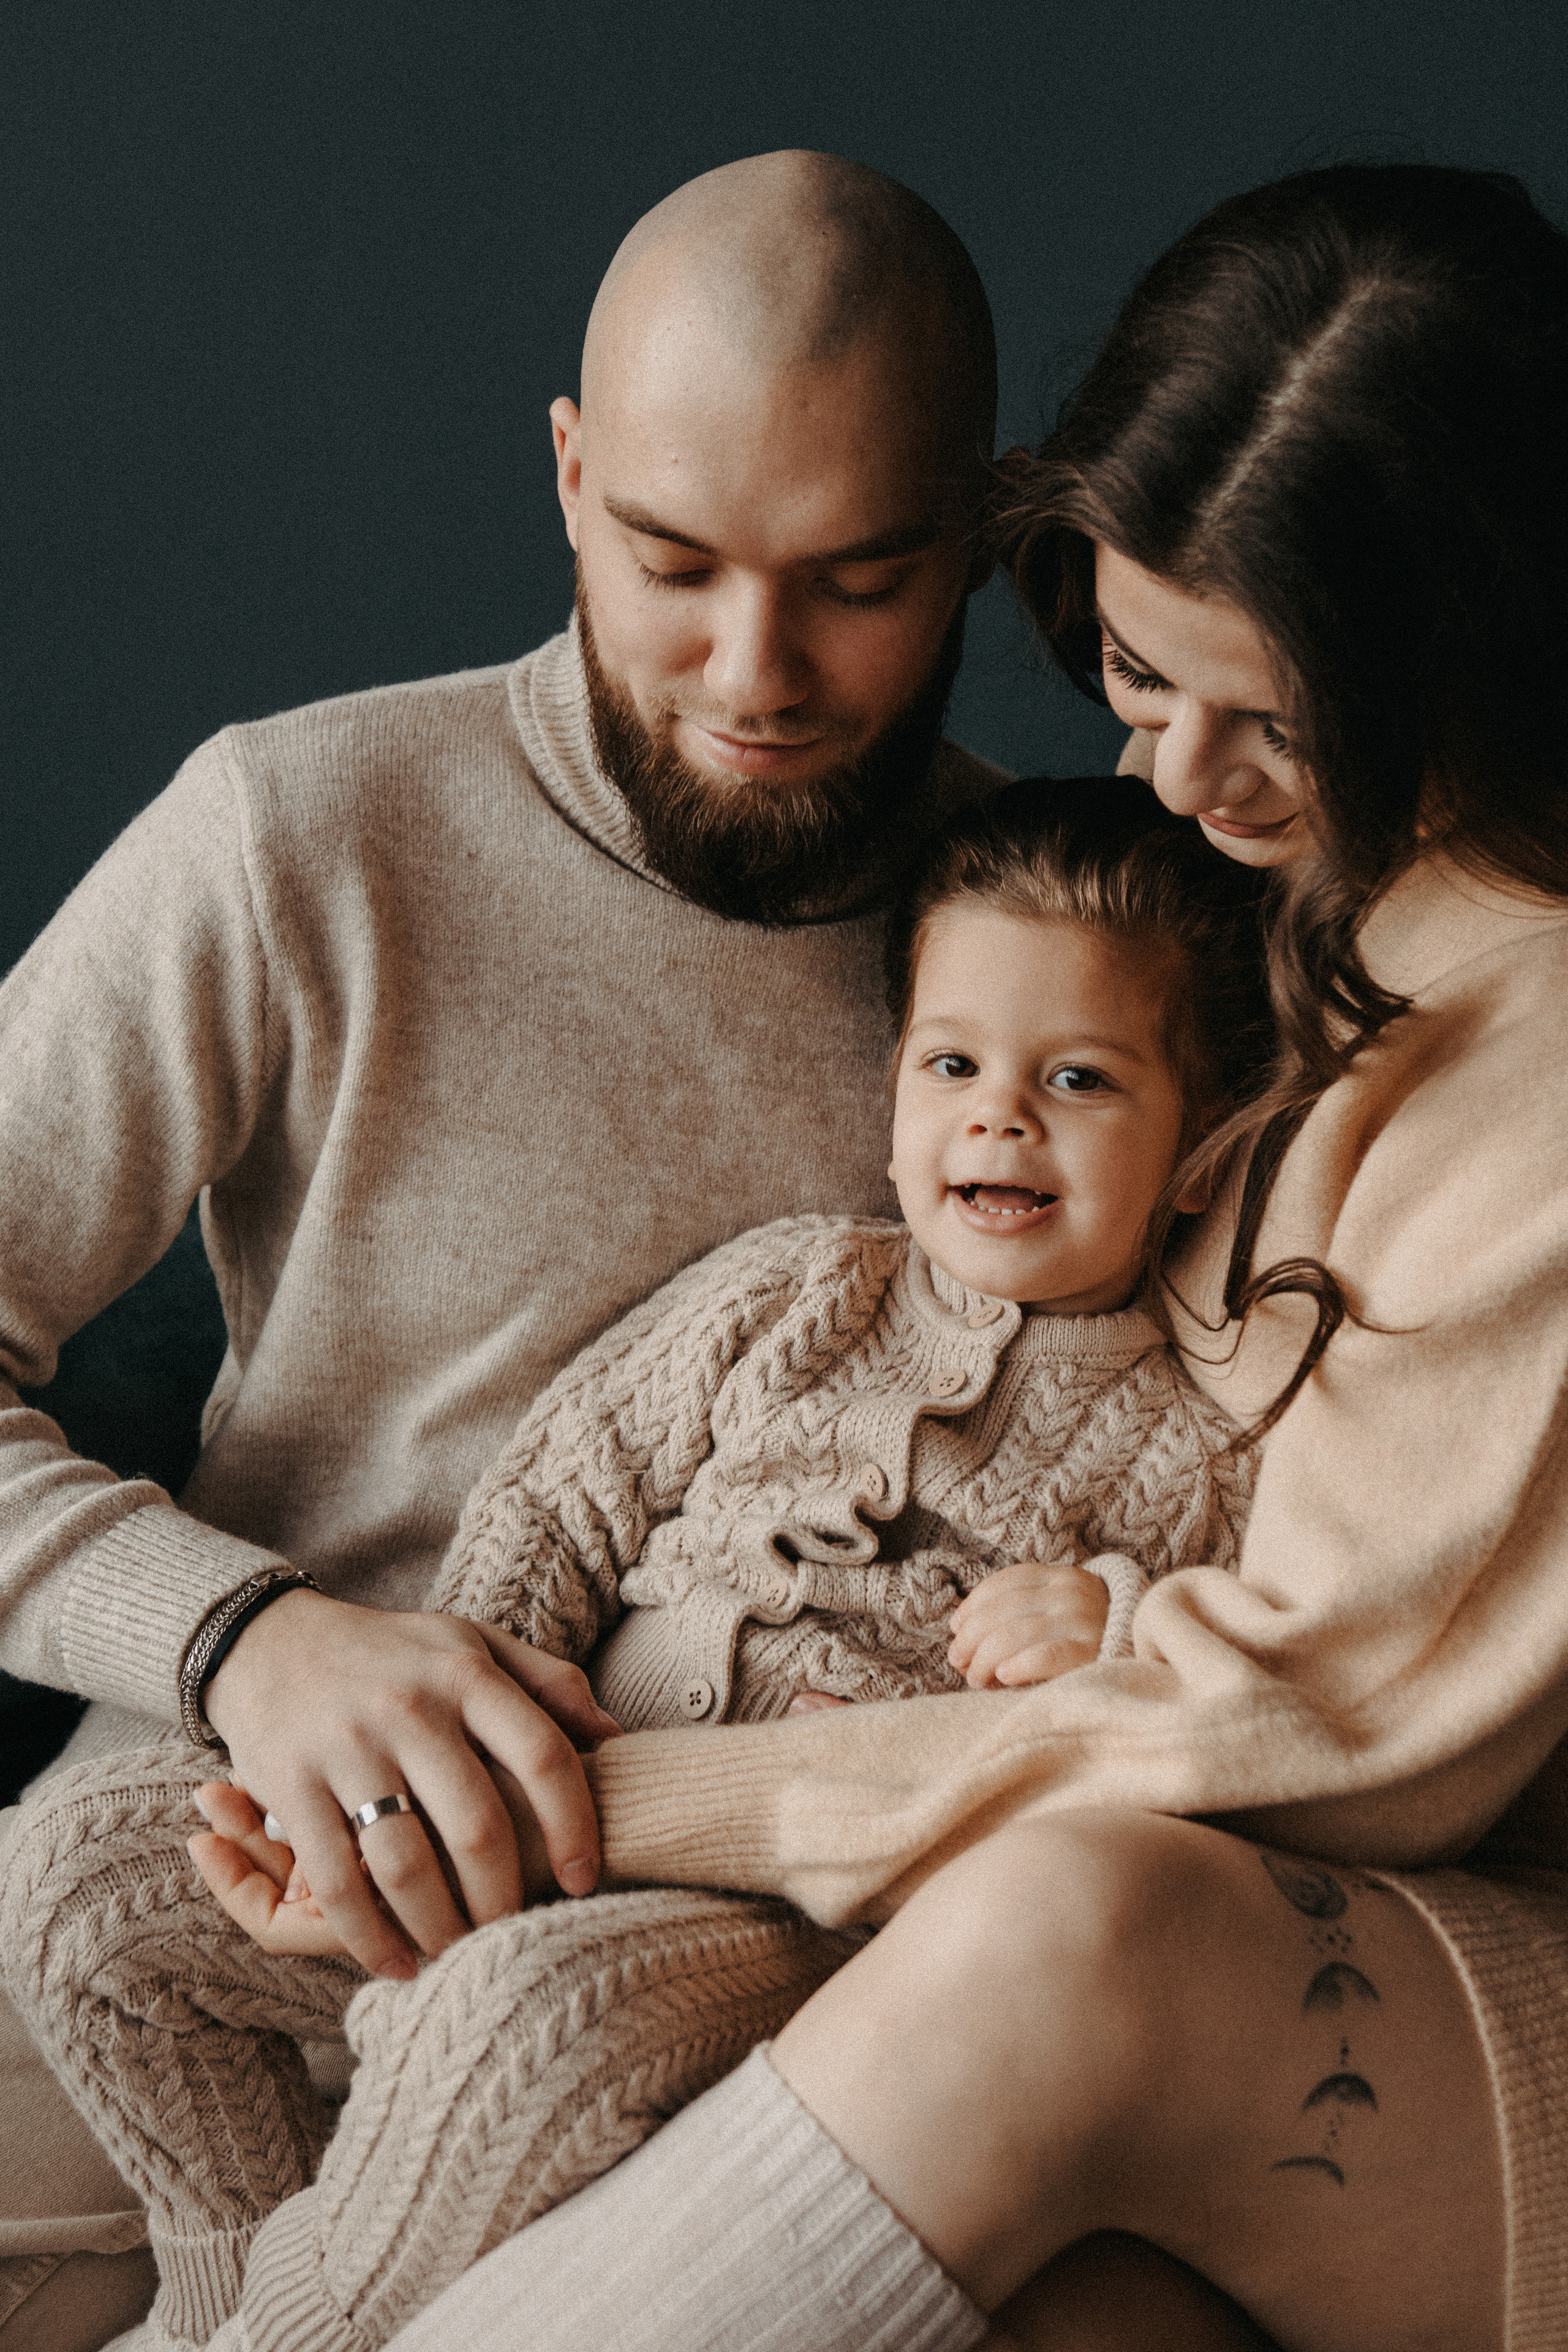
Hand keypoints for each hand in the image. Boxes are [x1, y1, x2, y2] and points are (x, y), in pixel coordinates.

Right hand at [201, 1591, 619, 1976]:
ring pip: (406, 1866)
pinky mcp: (290, 1785)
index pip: (542, 1755)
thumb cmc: (393, 1654)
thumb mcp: (473, 1644)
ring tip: (460, 1951)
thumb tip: (616, 1738)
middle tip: (514, 1932)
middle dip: (504, 1899)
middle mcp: (409, 1708)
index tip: (583, 1879)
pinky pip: (336, 1881)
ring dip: (441, 1928)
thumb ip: (550, 1683)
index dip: (574, 1825)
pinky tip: (397, 1963)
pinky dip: (370, 1937)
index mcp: (466, 1673)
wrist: (270, 1640)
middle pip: (477, 1828)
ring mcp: (347, 1747)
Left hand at [947, 1561, 1109, 1688]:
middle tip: (958, 1661)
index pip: (1005, 1582)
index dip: (973, 1605)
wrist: (1150, 1653)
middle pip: (1003, 1609)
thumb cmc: (1091, 1638)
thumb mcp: (1060, 1611)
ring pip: (1016, 1633)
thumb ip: (1020, 1614)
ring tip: (976, 1678)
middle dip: (972, 1637)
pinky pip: (1044, 1656)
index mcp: (1060, 1577)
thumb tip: (961, 1636)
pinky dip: (1017, 1665)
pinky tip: (1003, 1677)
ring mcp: (1083, 1620)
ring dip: (985, 1658)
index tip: (955, 1629)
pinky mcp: (1093, 1652)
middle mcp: (1071, 1592)